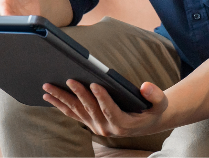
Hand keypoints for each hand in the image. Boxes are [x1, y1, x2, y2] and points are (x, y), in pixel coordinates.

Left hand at [43, 79, 167, 137]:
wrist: (146, 123)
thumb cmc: (153, 109)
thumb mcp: (160, 103)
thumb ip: (155, 95)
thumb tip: (145, 86)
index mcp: (123, 124)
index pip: (110, 110)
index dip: (102, 98)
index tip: (94, 84)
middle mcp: (107, 128)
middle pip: (90, 109)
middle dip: (78, 94)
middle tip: (69, 79)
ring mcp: (96, 127)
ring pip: (77, 111)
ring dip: (62, 99)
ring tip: (48, 87)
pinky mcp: (90, 123)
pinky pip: (73, 114)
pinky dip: (61, 105)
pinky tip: (49, 97)